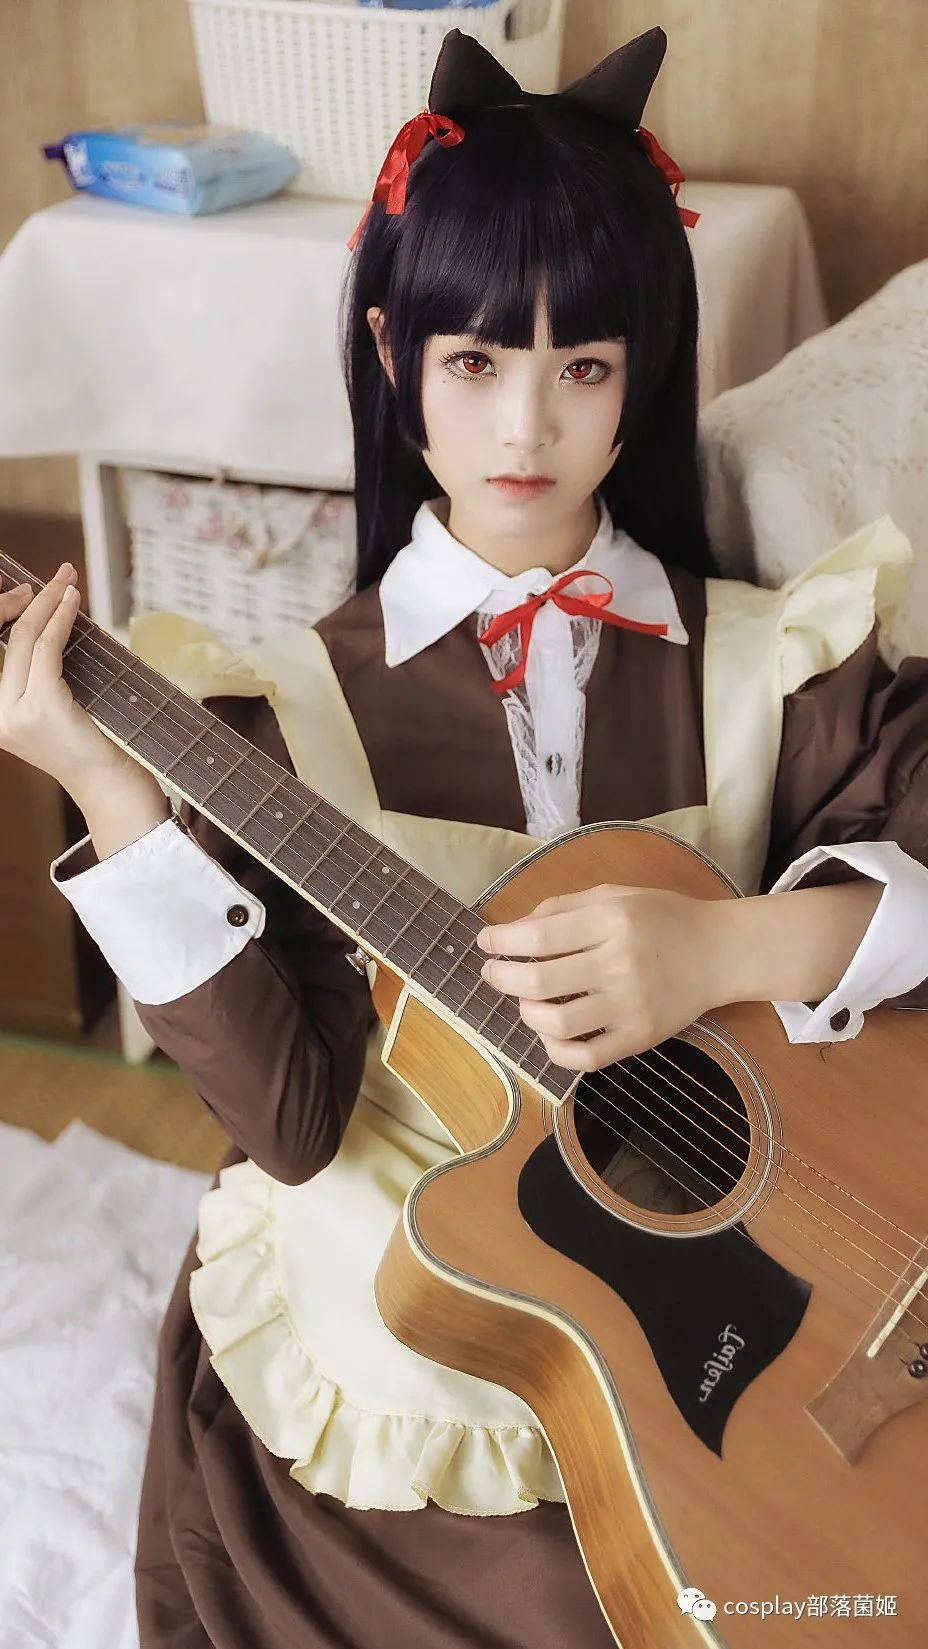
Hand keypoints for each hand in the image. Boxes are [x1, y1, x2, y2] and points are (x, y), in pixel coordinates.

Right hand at [0, 562, 132, 796]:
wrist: (111, 787)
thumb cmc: (95, 748)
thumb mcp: (59, 709)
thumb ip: (46, 676)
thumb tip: (52, 627)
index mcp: (0, 715)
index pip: (0, 651)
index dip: (10, 613)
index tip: (32, 591)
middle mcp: (0, 715)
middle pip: (9, 640)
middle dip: (33, 600)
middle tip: (57, 576)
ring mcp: (16, 713)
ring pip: (26, 639)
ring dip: (50, 603)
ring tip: (67, 580)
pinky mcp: (41, 707)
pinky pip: (47, 649)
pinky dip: (61, 619)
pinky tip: (72, 602)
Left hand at [475, 883, 725, 1070]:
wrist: (720, 952)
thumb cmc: (662, 918)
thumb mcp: (614, 895)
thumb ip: (562, 908)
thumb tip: (512, 930)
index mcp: (612, 921)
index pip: (539, 936)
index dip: (501, 941)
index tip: (485, 942)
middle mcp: (620, 963)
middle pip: (540, 981)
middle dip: (502, 978)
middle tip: (492, 973)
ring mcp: (631, 1006)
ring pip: (558, 1023)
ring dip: (526, 1014)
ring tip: (525, 1002)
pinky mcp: (640, 1038)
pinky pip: (586, 1058)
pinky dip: (555, 1051)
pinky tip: (550, 1034)